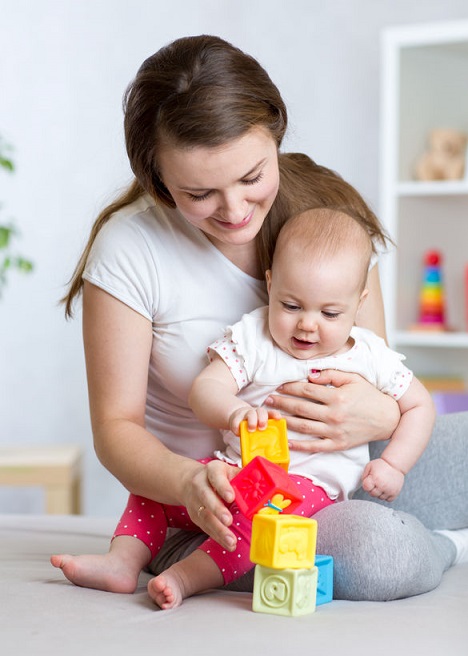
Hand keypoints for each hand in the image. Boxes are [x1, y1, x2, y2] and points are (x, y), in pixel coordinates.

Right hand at [181, 459, 238, 551]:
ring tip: (231, 541)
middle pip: (206, 497)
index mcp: (212, 470)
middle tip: (228, 521)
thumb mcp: (229, 471)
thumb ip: (244, 477)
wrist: (190, 481)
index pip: (216, 477)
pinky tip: (228, 544)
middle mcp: (200, 484)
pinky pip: (206, 527)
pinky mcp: (195, 516)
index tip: (231, 497)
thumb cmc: (218, 477)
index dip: (223, 487)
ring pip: (205, 516)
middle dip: (218, 510)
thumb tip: (267, 485)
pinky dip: (217, 537)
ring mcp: (196, 501)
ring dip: (218, 530)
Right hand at [229, 406, 281, 434]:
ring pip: (250, 414)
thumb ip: (266, 435)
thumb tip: (275, 450)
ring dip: (252, 421)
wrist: (237, 418)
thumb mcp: (260, 428)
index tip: (278, 418)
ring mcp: (246, 414)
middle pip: (261, 411)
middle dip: (263, 418)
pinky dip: (237, 427)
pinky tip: (238, 433)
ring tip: (252, 429)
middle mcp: (256, 413)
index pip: (271, 413)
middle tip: (262, 427)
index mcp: (264, 416)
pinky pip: (236, 422)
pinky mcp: (236, 419)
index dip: (275, 414)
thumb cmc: (253, 426)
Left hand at [264, 369, 399, 453]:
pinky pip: (315, 446)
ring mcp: (335, 431)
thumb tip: (309, 375)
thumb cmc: (369, 395)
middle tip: (268, 400)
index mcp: (337, 397)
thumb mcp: (353, 378)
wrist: (387, 418)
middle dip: (282, 403)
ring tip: (272, 416)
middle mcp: (334, 415)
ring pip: (304, 426)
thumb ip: (331, 374)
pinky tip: (287, 442)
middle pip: (301, 408)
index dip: (290, 387)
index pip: (306, 391)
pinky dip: (300, 445)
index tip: (279, 386)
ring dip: (286, 421)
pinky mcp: (337, 444)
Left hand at [361, 458, 404, 501]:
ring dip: (379, 493)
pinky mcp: (395, 493)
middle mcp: (382, 486)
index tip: (369, 482)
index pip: (366, 488)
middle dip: (372, 489)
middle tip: (376, 483)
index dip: (366, 485)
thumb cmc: (382, 465)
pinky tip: (386, 489)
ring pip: (380, 498)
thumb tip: (363, 483)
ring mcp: (389, 490)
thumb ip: (364, 475)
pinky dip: (386, 496)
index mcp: (375, 479)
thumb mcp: (369, 466)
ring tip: (382, 484)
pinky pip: (388, 500)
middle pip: (372, 494)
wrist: (395, 465)